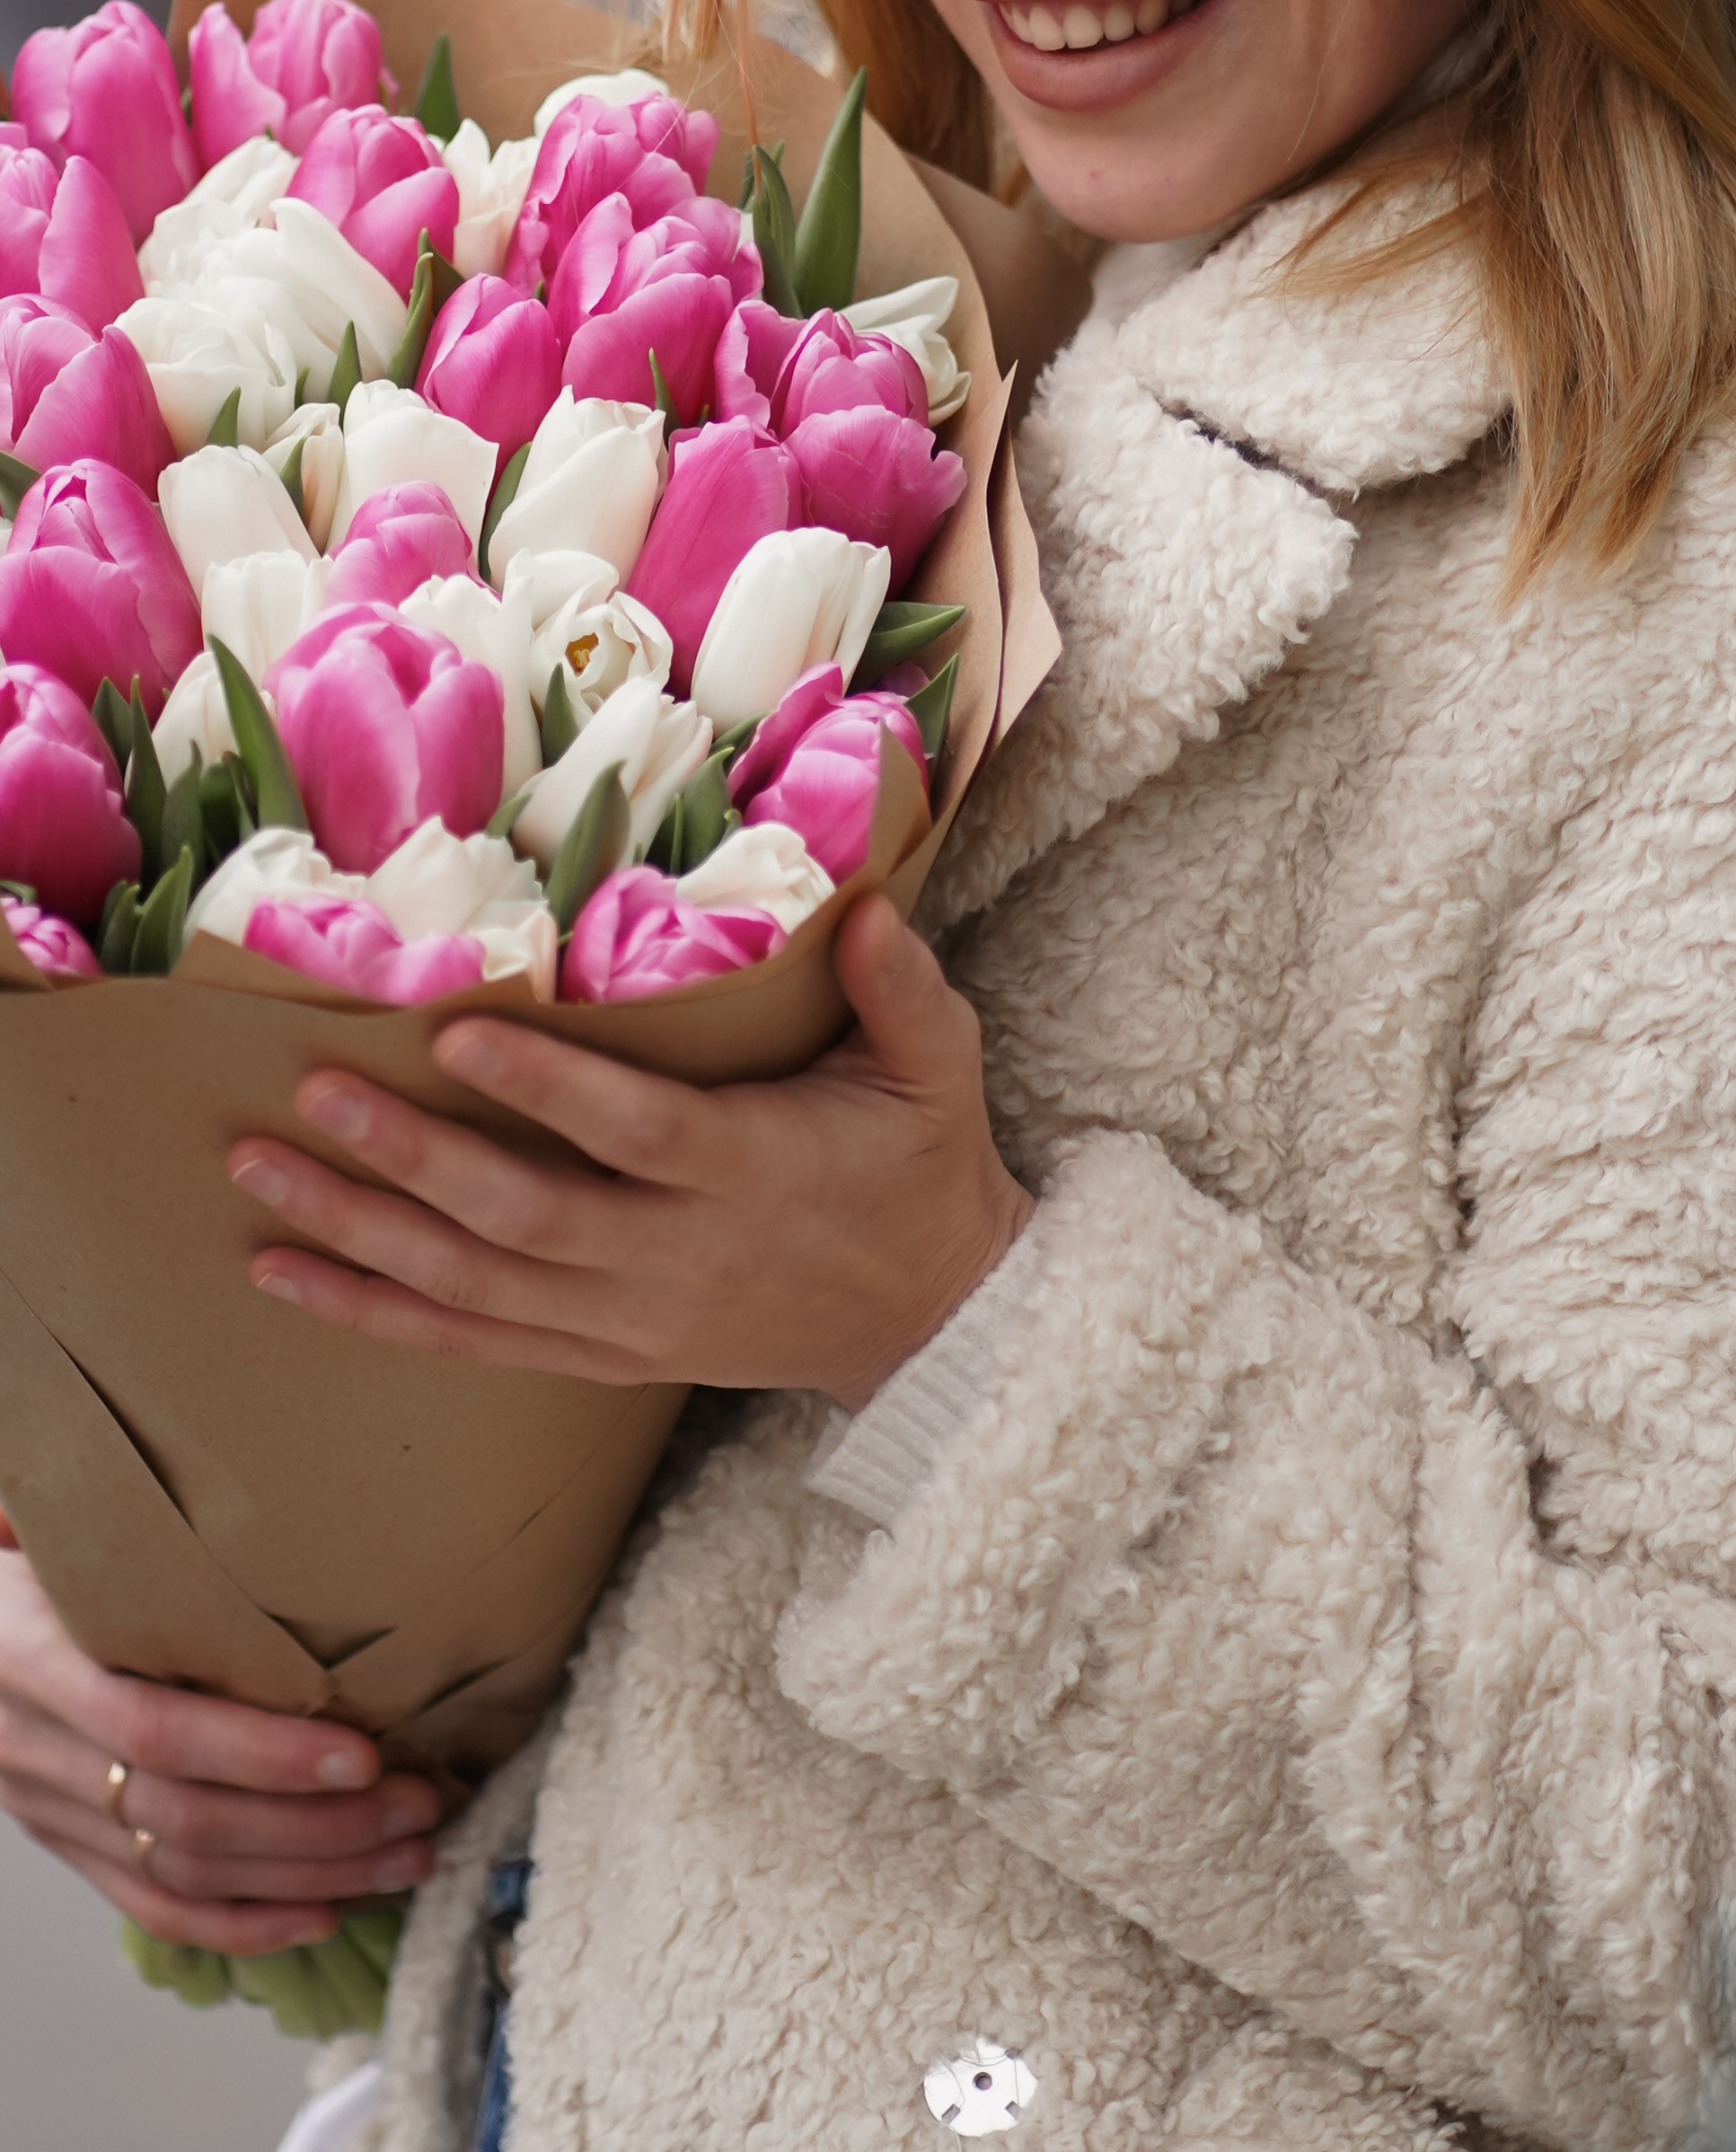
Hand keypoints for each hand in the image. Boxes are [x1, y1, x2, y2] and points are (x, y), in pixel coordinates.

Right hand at [0, 1533, 435, 1955]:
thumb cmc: (37, 1564)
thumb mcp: (74, 1541)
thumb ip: (154, 1553)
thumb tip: (290, 1521)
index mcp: (39, 1659)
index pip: (158, 1730)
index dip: (263, 1755)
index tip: (365, 1755)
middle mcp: (38, 1748)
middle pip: (187, 1816)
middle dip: (318, 1826)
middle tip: (420, 1807)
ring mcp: (49, 1810)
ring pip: (185, 1870)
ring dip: (307, 1874)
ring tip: (403, 1857)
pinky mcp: (67, 1847)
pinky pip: (153, 1906)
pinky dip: (243, 1923)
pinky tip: (322, 1914)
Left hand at [226, 897, 1034, 1414]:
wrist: (929, 1322)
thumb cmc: (921, 1170)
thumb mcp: (939, 1073)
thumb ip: (906, 991)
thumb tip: (867, 911)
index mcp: (752, 1173)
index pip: (636, 1134)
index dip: (547, 1091)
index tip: (459, 1032)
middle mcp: (677, 1257)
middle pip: (526, 1218)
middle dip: (413, 1160)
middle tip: (317, 1092)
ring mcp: (631, 1319)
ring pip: (475, 1286)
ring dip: (361, 1234)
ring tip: (263, 1171)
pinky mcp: (603, 1356)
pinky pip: (471, 1342)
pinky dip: (374, 1312)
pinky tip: (286, 1275)